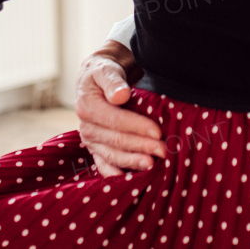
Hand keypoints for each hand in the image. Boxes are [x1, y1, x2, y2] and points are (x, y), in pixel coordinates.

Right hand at [74, 42, 164, 176]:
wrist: (96, 79)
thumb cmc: (105, 73)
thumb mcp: (107, 69)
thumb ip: (113, 81)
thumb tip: (121, 95)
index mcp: (87, 107)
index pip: (115, 120)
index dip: (137, 127)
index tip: (157, 131)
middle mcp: (86, 127)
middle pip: (116, 140)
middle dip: (140, 146)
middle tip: (162, 151)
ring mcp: (90, 140)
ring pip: (112, 155)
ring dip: (132, 162)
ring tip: (152, 165)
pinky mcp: (95, 148)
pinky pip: (104, 164)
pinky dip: (115, 173)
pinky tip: (129, 180)